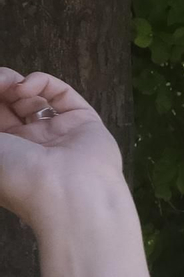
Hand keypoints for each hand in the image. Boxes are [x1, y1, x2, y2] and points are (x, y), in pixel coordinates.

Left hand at [0, 69, 125, 225]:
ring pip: (35, 97)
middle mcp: (31, 144)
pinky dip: (43, 82)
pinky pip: (62, 94)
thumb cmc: (19, 178)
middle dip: (1, 88)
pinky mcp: (83, 123)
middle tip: (0, 84)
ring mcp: (58, 133)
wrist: (67, 194)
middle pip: (10, 105)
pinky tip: (29, 86)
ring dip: (18, 84)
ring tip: (15, 87)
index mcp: (8, 154)